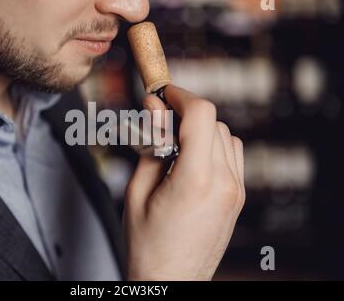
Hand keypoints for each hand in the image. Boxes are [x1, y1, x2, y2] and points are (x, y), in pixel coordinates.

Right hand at [124, 84, 244, 280]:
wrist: (171, 280)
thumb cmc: (148, 245)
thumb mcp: (137, 191)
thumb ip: (149, 144)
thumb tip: (154, 109)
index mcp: (195, 180)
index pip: (201, 114)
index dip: (180, 95)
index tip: (163, 94)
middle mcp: (224, 183)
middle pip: (213, 121)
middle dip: (185, 113)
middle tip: (159, 122)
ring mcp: (236, 191)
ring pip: (226, 135)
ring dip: (200, 129)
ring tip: (173, 143)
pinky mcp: (238, 197)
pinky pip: (231, 155)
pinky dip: (212, 145)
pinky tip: (190, 159)